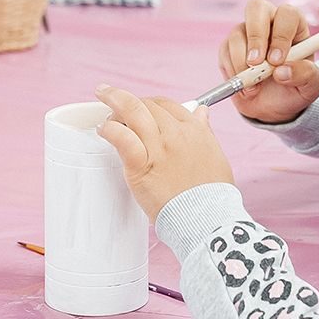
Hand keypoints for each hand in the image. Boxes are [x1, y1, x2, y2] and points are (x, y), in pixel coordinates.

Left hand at [95, 87, 235, 219]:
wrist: (206, 217)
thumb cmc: (211, 193)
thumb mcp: (215, 155)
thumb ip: (205, 131)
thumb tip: (201, 111)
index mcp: (194, 130)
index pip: (166, 104)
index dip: (149, 104)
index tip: (140, 110)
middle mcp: (176, 134)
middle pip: (146, 105)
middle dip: (130, 103)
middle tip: (117, 111)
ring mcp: (158, 148)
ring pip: (132, 111)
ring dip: (114, 101)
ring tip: (104, 107)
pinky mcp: (142, 165)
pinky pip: (122, 138)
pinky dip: (109, 129)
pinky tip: (103, 130)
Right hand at [219, 0, 318, 123]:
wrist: (274, 108)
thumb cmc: (295, 89)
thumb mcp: (311, 86)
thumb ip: (305, 75)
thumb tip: (282, 71)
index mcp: (294, 26)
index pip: (287, 14)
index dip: (281, 35)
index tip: (276, 60)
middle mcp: (269, 23)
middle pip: (256, 8)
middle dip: (255, 36)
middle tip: (255, 63)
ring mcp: (247, 33)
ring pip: (237, 33)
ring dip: (242, 63)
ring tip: (255, 87)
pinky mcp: (229, 47)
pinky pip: (225, 51)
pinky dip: (233, 72)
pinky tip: (246, 87)